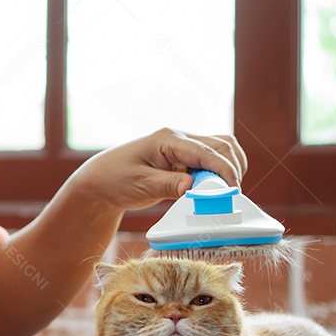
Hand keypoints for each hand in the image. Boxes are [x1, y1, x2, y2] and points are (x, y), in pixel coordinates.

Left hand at [77, 128, 247, 211]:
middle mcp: (180, 139)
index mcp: (168, 140)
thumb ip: (167, 185)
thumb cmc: (116, 179)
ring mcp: (184, 148)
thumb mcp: (139, 185)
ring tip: (224, 193)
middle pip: (222, 146)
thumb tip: (192, 188)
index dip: (224, 171)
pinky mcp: (185, 160)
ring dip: (230, 169)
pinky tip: (215, 190)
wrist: (102, 180)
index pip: (206, 151)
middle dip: (232, 169)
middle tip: (230, 196)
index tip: (233, 191)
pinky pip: (213, 161)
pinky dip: (221, 173)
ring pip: (222, 150)